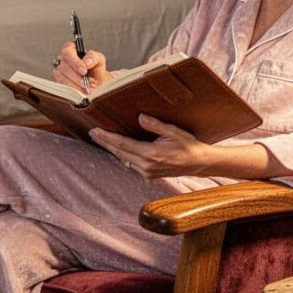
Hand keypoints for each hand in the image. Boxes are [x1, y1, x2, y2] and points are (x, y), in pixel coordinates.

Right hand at [53, 42, 112, 91]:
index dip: (75, 62)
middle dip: (78, 77)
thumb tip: (86, 62)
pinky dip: (73, 91)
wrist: (96, 85)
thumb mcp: (99, 60)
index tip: (84, 70)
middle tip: (89, 82)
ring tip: (89, 88)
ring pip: (62, 78)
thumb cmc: (95, 70)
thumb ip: (93, 57)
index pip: (67, 51)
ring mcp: (59, 73)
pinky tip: (83, 92)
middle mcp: (62, 61)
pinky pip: (62, 88)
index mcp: (70, 50)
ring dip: (76, 85)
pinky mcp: (58, 84)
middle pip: (64, 67)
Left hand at [89, 114, 214, 177]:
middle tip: (92, 133)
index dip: (107, 137)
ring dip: (113, 149)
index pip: (122, 144)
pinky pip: (132, 164)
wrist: (199, 163)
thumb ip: (155, 125)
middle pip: (119, 152)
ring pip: (124, 159)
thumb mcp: (173, 131)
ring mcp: (147, 172)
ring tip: (102, 139)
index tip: (95, 131)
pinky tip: (119, 148)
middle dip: (105, 142)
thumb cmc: (188, 145)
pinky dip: (124, 155)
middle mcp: (146, 166)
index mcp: (150, 154)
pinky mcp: (149, 175)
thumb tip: (140, 117)